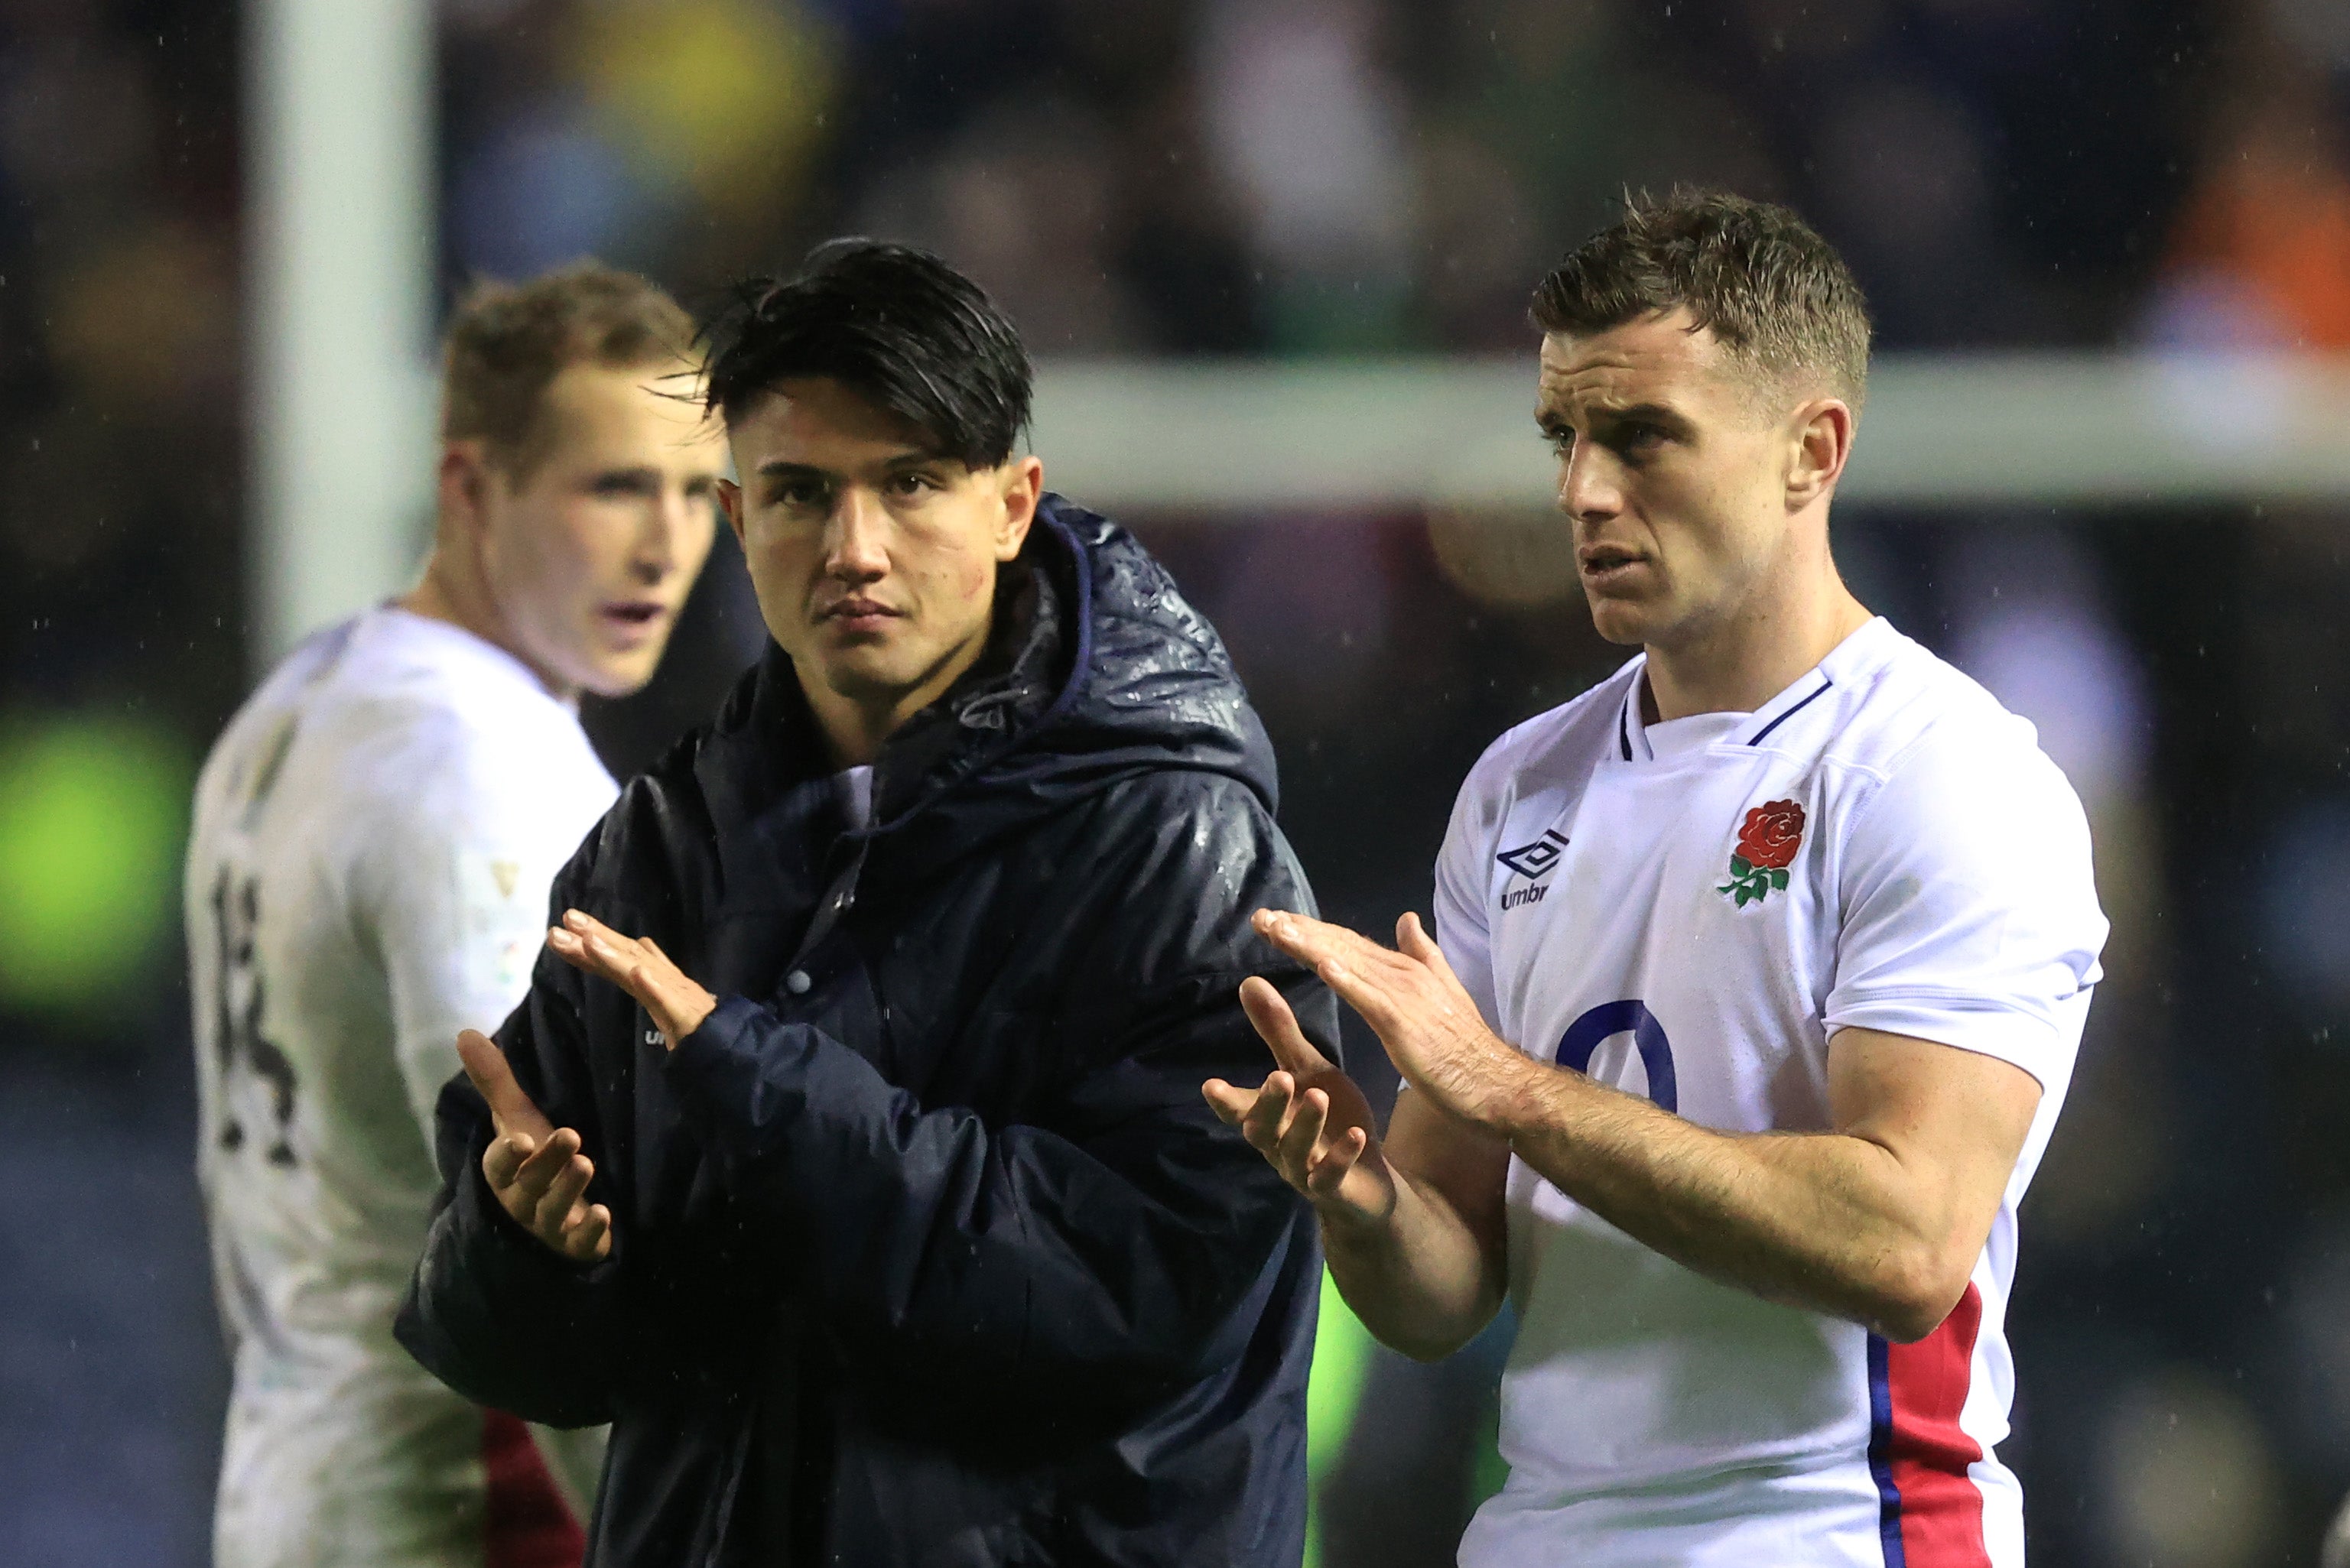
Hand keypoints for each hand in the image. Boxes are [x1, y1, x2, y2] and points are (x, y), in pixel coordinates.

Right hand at [455, 1029, 611, 1262]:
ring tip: (585, 1164)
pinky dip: (589, 1231)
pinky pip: (579, 1242)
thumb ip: (496, 1081)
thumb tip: (464, 1032)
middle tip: (571, 1136)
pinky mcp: (575, 1242)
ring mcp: (548, 1224)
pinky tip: (602, 1215)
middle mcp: (522, 1200)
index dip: (506, 1155)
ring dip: (568, 1189)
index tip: (519, 1139)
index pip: (498, 1165)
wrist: (556, 1210)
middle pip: (529, 1185)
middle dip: (547, 1162)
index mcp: (506, 1172)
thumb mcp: (517, 1119)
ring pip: (553, 1211)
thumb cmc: (535, 1157)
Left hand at [547, 910, 716, 1048]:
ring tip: (590, 941)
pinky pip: (668, 1001)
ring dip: (616, 956)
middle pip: (626, 955)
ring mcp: (675, 996)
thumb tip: (644, 944)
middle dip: (596, 936)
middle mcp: (663, 981)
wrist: (732, 1043)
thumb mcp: (669, 1001)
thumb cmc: (698, 1025)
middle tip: (567, 917)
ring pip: (641, 972)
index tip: (561, 930)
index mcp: (655, 980)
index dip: (590, 944)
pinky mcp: (686, 1016)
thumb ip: (653, 976)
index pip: (618, 959)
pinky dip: (653, 986)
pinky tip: (638, 973)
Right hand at [1204, 978, 1396, 1232]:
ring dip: (1305, 1124)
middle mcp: (1278, 1145)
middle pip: (1262, 1128)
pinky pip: (1331, 1176)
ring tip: (1317, 1097)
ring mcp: (1304, 1169)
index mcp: (1270, 1116)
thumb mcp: (1308, 1071)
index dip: (1224, 1101)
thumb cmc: (1331, 1119)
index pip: (1238, 1109)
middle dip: (1269, 1104)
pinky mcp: (1333, 1189)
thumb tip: (1248, 982)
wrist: (1366, 1183)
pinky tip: (1357, 1135)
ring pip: (1295, 1149)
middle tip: (1279, 1078)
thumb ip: (1278, 1034)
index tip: (1210, 1086)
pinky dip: (1341, 1156)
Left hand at [1253, 909, 1526, 1126]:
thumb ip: (1422, 954)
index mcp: (1406, 969)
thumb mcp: (1441, 993)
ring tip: (1276, 930)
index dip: (1312, 930)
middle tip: (1260, 918)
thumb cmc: (1463, 1049)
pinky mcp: (1405, 1025)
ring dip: (1311, 945)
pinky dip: (1346, 979)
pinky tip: (1321, 965)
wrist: (1495, 1084)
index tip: (1275, 921)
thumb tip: (1407, 919)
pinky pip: (1370, 998)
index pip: (1350, 942)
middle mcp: (1404, 973)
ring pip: (1349, 963)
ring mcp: (1405, 997)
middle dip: (1299, 930)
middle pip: (1342, 945)